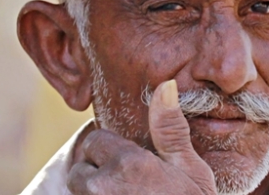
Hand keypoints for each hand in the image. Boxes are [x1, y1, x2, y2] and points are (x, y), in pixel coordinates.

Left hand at [67, 80, 216, 194]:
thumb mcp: (190, 171)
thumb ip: (170, 128)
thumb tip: (166, 85)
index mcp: (127, 164)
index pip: (94, 140)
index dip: (109, 151)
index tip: (128, 164)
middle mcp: (100, 188)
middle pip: (80, 169)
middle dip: (96, 174)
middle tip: (126, 188)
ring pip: (77, 192)